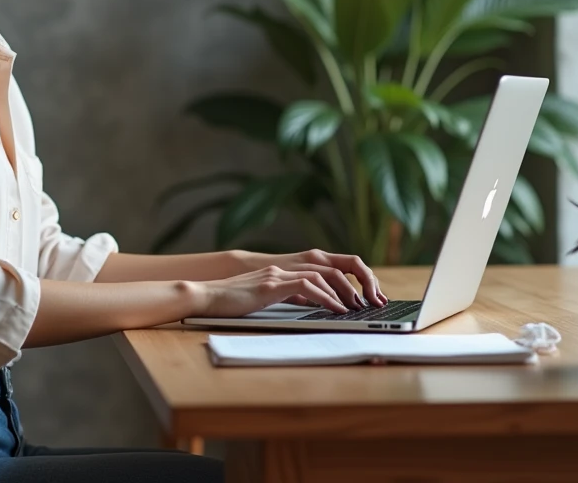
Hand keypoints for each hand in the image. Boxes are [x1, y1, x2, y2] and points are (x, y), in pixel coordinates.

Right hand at [193, 265, 356, 317]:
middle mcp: (285, 267)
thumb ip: (287, 296)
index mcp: (285, 270)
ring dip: (345, 292)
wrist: (206, 296)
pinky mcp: (271, 285)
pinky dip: (326, 298)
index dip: (349, 280)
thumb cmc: (232, 302)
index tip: (364, 296)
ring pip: (323, 275)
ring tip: (357, 308)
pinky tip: (337, 310)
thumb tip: (311, 305)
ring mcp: (278, 274)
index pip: (326, 268)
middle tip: (371, 302)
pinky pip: (307, 286)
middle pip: (332, 268)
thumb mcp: (266, 298)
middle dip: (356, 284)